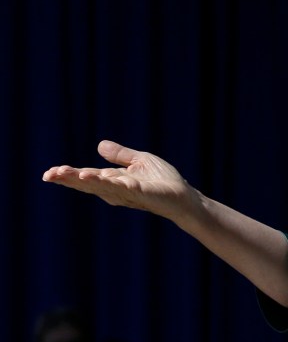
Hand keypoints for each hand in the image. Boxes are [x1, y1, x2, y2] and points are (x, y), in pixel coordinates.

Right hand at [42, 140, 198, 223]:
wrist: (184, 196)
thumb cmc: (163, 181)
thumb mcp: (139, 161)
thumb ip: (120, 155)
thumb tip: (99, 146)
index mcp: (113, 180)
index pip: (86, 177)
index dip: (69, 175)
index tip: (50, 172)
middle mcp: (116, 189)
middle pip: (87, 183)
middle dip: (68, 178)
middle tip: (48, 175)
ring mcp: (127, 192)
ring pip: (100, 185)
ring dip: (82, 179)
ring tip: (65, 174)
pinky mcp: (140, 192)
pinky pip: (121, 187)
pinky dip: (106, 182)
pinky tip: (91, 177)